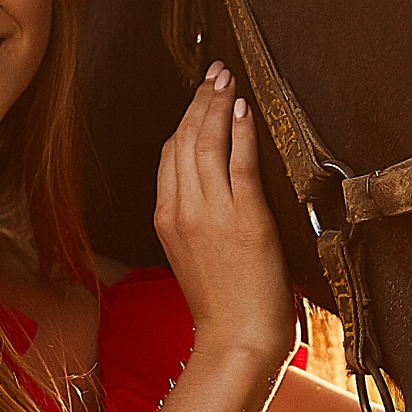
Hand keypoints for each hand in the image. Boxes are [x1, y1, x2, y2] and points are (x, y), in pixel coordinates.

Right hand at [154, 62, 295, 363]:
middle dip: (199, 100)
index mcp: (167, 219)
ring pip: (206, 143)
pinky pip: (238, 162)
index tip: (198, 97)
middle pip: (184, 140)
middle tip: (214, 72)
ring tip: (227, 79)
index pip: (169, 155)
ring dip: (216, 105)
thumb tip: (210, 191)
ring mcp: (212, 213)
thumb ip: (194, 221)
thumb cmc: (224, 306)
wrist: (237, 339)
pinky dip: (239, 130)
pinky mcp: (244, 218)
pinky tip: (243, 109)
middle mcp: (183, 210)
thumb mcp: (192, 257)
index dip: (184, 119)